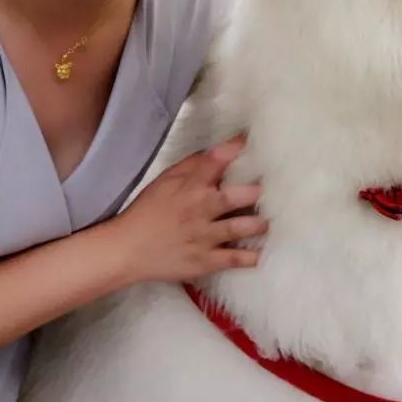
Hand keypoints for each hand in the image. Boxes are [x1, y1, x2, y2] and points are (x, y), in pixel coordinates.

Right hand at [111, 134, 266, 284]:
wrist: (127, 250)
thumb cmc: (147, 212)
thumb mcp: (165, 181)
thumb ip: (192, 165)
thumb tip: (220, 149)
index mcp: (190, 186)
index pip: (216, 161)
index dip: (237, 148)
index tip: (253, 139)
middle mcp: (201, 209)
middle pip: (238, 196)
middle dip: (258, 191)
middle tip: (274, 188)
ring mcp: (205, 237)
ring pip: (242, 227)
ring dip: (261, 223)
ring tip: (269, 221)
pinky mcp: (206, 261)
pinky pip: (235, 258)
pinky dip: (252, 257)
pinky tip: (262, 252)